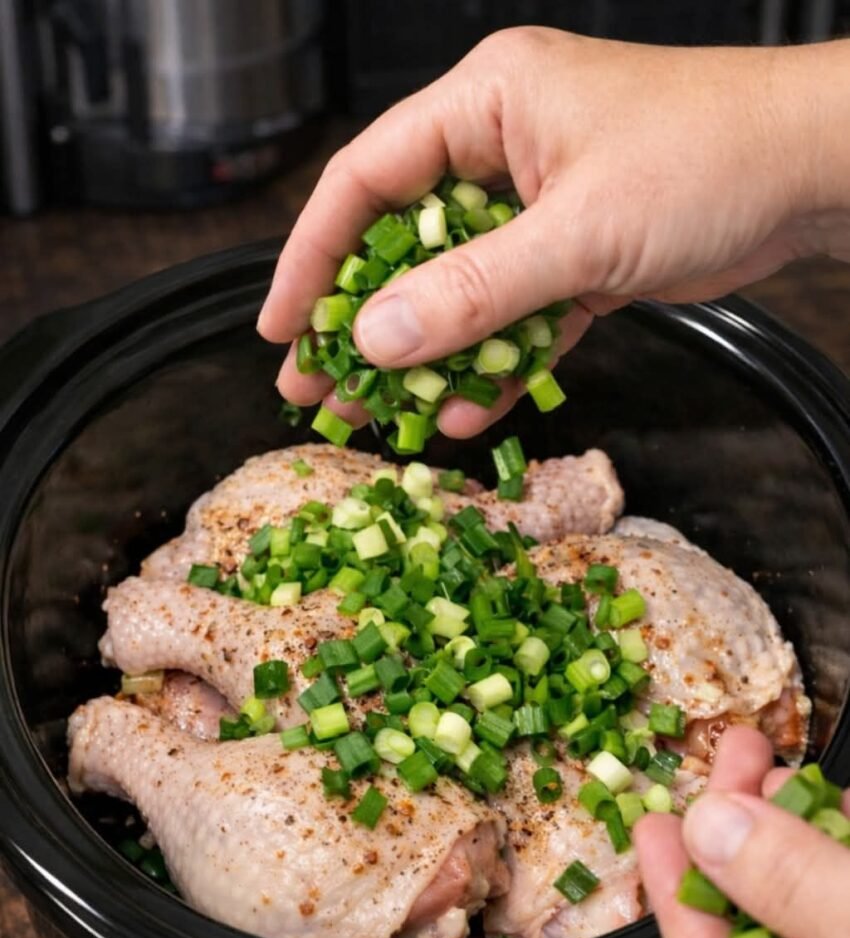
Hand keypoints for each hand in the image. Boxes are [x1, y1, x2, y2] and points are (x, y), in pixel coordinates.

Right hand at [258, 30, 849, 438]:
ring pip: (458, 292)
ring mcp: (540, 208)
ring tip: (373, 415)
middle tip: (313, 387)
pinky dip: (494, 366)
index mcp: (487, 105)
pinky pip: (517, 319)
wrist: (815, 172)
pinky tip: (464, 416)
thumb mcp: (578, 230)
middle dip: (360, 323)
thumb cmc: (711, 159)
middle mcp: (503, 152)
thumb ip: (474, 292)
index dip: (312, 255)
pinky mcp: (578, 258)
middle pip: (402, 245)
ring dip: (422, 358)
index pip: (365, 180)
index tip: (281, 326)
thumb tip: (378, 338)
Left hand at [636, 725, 849, 937]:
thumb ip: (794, 887)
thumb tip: (710, 826)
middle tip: (738, 754)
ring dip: (805, 840)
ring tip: (785, 768)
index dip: (676, 890)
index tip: (654, 821)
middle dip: (750, 836)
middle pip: (770, 935)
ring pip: (826, 921)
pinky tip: (844, 814)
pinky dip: (849, 866)